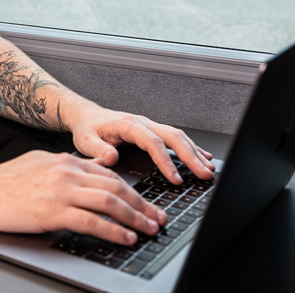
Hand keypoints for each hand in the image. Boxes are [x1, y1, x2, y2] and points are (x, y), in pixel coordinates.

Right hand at [0, 150, 166, 244]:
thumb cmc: (5, 181)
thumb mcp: (41, 164)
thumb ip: (66, 168)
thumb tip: (87, 171)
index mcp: (66, 162)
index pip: (109, 174)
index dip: (132, 190)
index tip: (145, 203)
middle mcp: (68, 173)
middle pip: (116, 187)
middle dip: (142, 204)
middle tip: (157, 217)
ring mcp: (62, 191)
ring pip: (110, 202)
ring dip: (135, 217)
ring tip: (149, 229)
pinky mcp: (54, 211)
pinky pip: (92, 221)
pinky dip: (114, 230)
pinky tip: (126, 237)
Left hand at [64, 103, 214, 184]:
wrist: (86, 116)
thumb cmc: (87, 128)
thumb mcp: (85, 140)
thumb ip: (98, 150)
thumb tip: (112, 158)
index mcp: (128, 125)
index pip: (153, 143)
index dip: (166, 161)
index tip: (175, 178)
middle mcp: (143, 123)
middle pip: (173, 137)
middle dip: (191, 156)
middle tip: (204, 174)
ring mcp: (149, 125)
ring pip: (178, 137)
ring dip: (195, 152)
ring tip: (208, 169)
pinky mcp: (152, 130)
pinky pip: (175, 137)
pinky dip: (191, 147)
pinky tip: (203, 156)